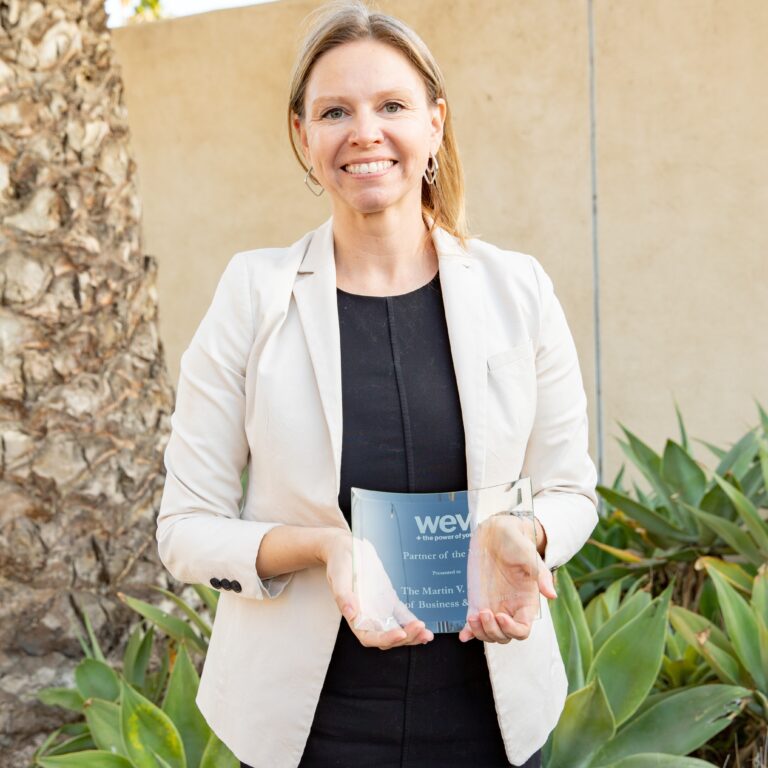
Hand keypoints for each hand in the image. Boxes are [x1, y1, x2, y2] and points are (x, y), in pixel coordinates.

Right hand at [320, 530, 433, 649]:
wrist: (346, 550)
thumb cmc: (339, 563)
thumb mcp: (338, 576)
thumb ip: (343, 596)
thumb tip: (351, 613)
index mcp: (353, 616)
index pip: (369, 636)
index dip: (385, 638)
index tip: (400, 634)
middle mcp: (367, 617)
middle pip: (386, 637)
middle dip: (404, 637)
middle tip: (420, 630)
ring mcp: (378, 610)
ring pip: (395, 629)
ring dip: (411, 635)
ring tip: (426, 634)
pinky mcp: (387, 601)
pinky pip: (400, 616)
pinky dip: (410, 623)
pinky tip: (423, 628)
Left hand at [459, 515, 555, 643]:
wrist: (497, 532)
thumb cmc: (516, 543)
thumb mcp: (530, 555)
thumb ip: (540, 575)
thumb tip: (552, 595)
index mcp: (526, 602)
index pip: (522, 630)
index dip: (512, 629)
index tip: (500, 616)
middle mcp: (510, 608)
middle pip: (504, 635)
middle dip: (493, 631)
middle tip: (484, 613)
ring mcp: (493, 606)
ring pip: (489, 632)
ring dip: (481, 632)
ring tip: (472, 618)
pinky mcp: (478, 601)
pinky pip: (473, 623)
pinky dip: (469, 632)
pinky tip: (463, 635)